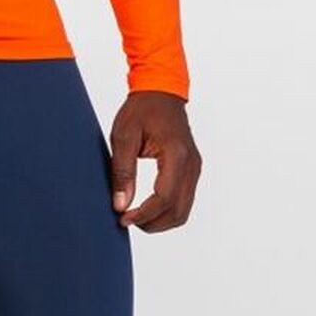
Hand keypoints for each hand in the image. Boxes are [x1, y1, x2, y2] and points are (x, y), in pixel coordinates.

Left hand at [109, 92, 201, 233]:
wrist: (161, 91)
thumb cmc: (142, 109)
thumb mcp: (124, 137)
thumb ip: (122, 172)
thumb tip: (120, 205)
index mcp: (176, 154)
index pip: (164, 198)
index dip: (143, 215)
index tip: (123, 218)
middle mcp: (191, 164)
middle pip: (177, 211)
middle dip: (151, 223)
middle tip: (127, 220)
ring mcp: (194, 168)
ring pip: (183, 211)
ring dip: (159, 222)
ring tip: (136, 216)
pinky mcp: (192, 171)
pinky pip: (183, 202)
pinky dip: (166, 212)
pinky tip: (147, 208)